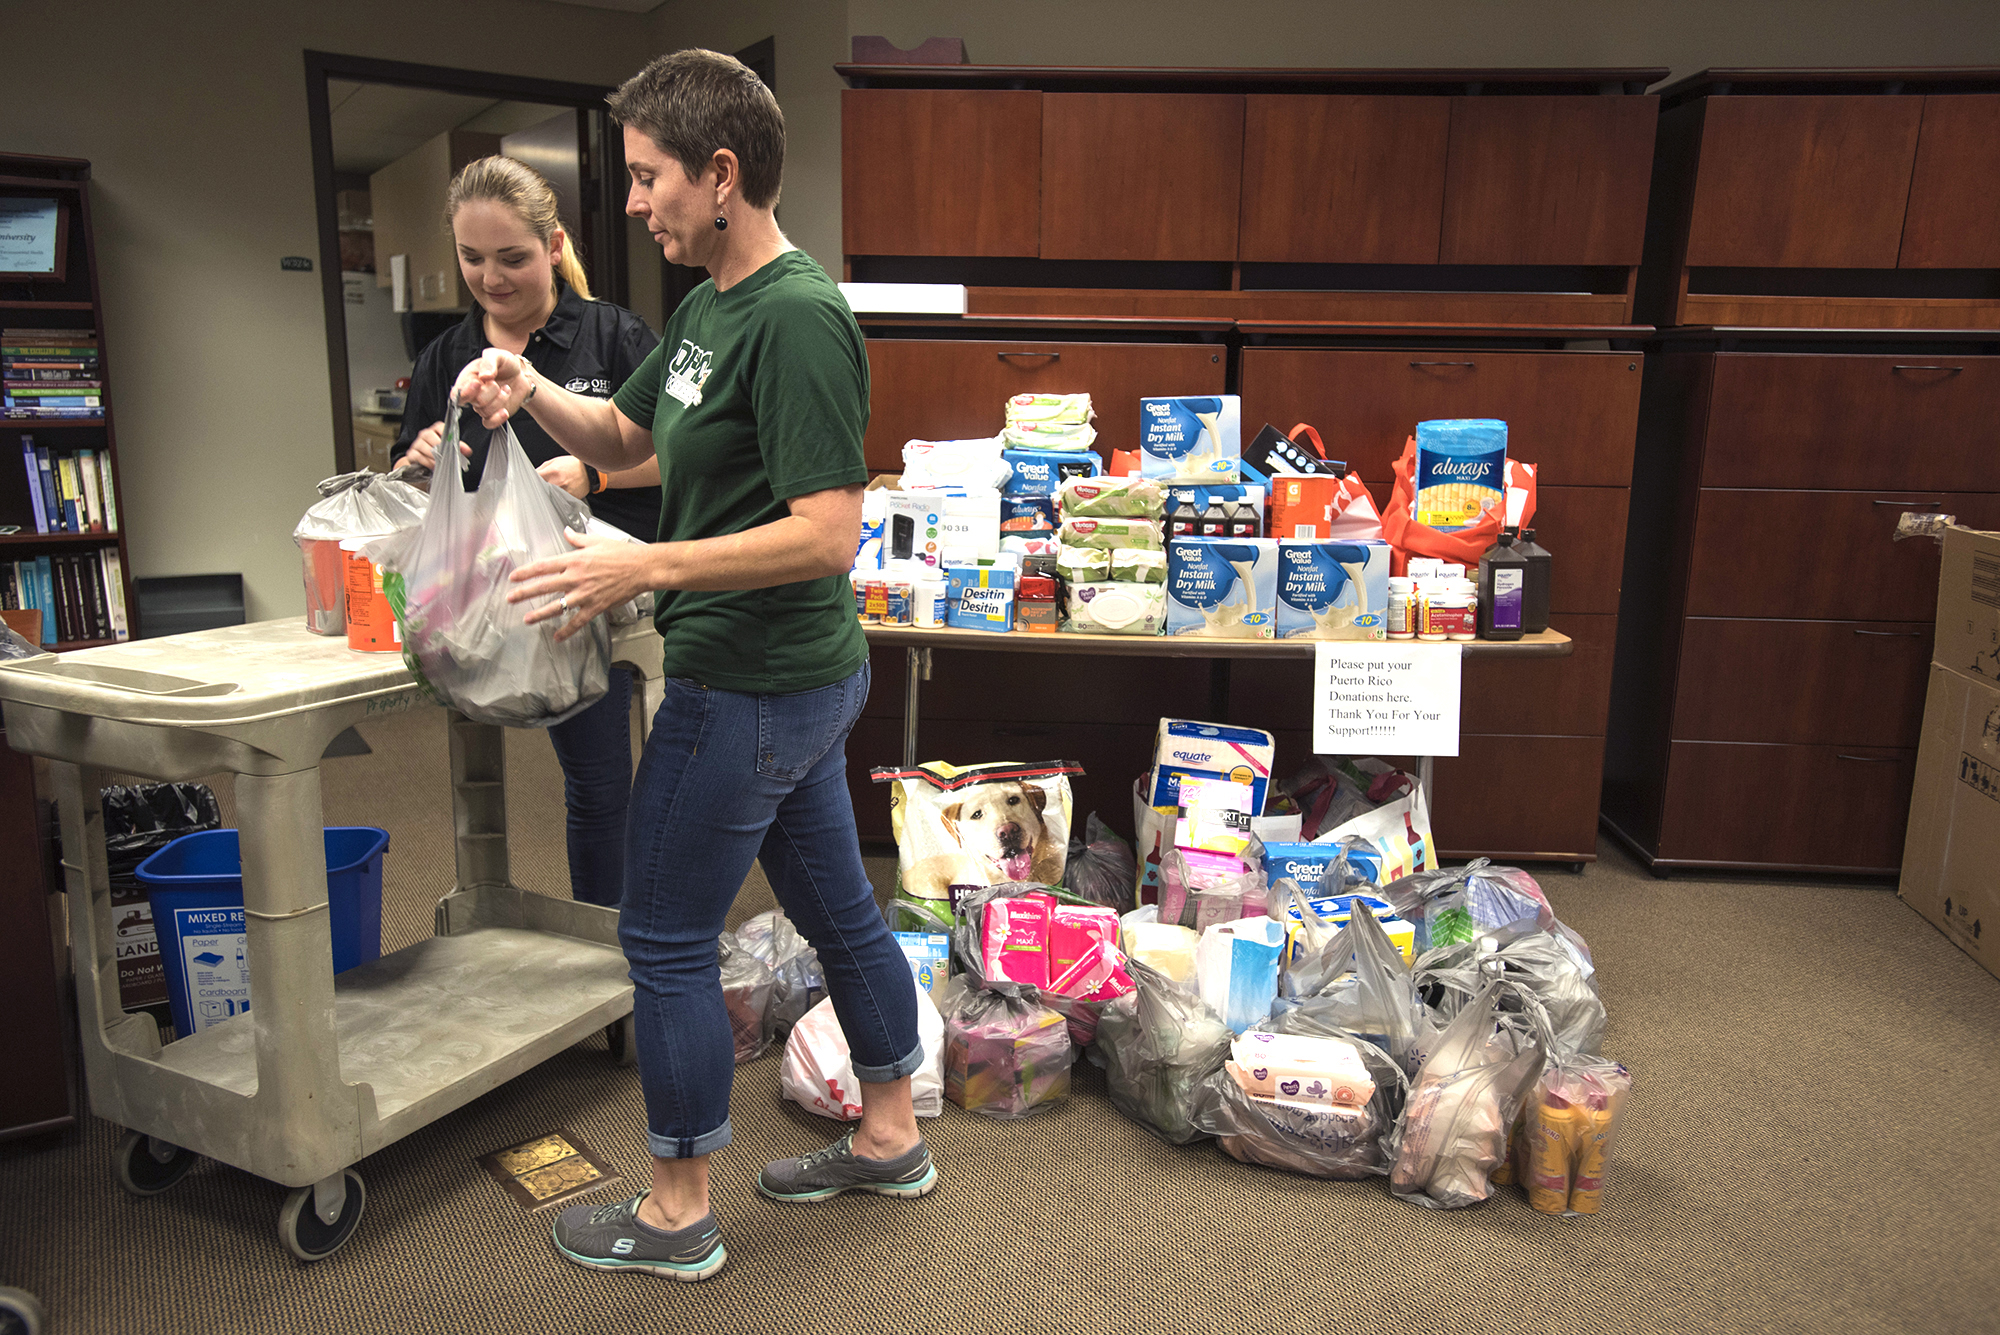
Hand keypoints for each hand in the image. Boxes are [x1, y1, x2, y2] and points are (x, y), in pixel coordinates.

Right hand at [402, 421, 468, 470]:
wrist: (424, 466)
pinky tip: (433, 467)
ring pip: (424, 447)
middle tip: (446, 456)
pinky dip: (427, 462)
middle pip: (430, 436)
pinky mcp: (411, 453)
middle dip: (439, 447)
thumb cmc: (438, 455)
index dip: (447, 434)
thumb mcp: (449, 451)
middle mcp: (425, 434)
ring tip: (440, 463)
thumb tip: (468, 450)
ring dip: (433, 456)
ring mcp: (417, 443)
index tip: (453, 444)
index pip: (440, 427)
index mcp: (436, 431)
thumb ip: (458, 449)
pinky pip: (418, 456)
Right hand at [450, 349, 531, 428]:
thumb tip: (484, 376)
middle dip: (490, 392)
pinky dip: (497, 419)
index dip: (466, 391)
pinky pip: (489, 423)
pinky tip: (505, 411)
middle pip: (475, 401)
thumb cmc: (505, 364)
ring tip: (506, 389)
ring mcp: (482, 405)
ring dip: (500, 400)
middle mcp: (473, 394)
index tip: (478, 383)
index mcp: (468, 379)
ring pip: (485, 411)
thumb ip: (489, 362)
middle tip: (496, 383)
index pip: (457, 392)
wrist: (520, 375)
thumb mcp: (497, 355)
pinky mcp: (492, 414)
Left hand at [508, 528, 654, 641]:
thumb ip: (578, 539)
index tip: (513, 577)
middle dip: (525, 593)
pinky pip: (578, 621)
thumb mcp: (597, 541)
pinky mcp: (595, 606)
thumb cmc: (622, 553)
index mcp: (574, 560)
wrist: (641, 568)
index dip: (526, 572)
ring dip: (540, 613)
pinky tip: (557, 637)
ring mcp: (585, 594)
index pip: (544, 566)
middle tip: (510, 599)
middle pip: (544, 586)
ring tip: (527, 619)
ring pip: (557, 606)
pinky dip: (567, 630)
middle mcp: (576, 577)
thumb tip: (566, 531)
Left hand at [538, 456, 590, 497]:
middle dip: (541, 486)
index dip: (532, 480)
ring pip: (548, 495)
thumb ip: (542, 468)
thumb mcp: (555, 461)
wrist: (589, 472)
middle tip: (546, 482)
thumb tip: (533, 475)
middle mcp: (557, 483)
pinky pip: (558, 499)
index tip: (533, 480)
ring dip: (549, 491)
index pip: (535, 479)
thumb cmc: (573, 465)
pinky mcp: (568, 499)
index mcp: (553, 472)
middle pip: (541, 489)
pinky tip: (562, 489)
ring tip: (557, 485)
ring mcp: (563, 492)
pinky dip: (557, 495)